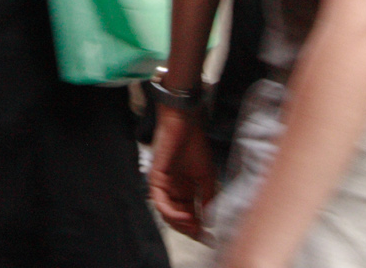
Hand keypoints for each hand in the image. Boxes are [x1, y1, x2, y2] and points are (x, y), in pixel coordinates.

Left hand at [149, 107, 216, 238]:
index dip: (198, 229)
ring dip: (180, 224)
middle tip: (201, 235)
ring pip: (167, 214)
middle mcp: (172, 190)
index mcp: (184, 191)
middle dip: (189, 229)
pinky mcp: (155, 179)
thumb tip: (210, 222)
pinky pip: (159, 202)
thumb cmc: (195, 146)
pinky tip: (186, 216)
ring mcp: (162, 185)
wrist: (185, 125)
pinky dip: (171, 213)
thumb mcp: (207, 177)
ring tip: (194, 227)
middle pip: (177, 218)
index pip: (189, 216)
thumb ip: (207, 198)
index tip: (210, 239)